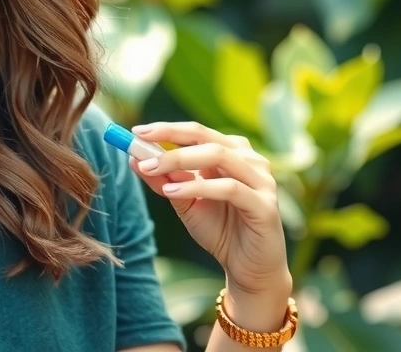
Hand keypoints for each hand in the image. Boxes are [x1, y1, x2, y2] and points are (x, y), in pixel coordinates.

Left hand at [129, 121, 291, 299]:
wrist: (249, 271)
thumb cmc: (220, 231)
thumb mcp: (185, 204)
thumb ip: (166, 181)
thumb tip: (135, 158)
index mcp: (232, 153)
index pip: (197, 132)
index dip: (167, 129)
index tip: (136, 131)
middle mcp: (250, 160)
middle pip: (206, 137)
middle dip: (169, 138)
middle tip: (139, 146)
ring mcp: (261, 180)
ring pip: (218, 156)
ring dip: (179, 160)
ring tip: (150, 169)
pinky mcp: (265, 205)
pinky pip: (229, 188)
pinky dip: (198, 187)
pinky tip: (172, 192)